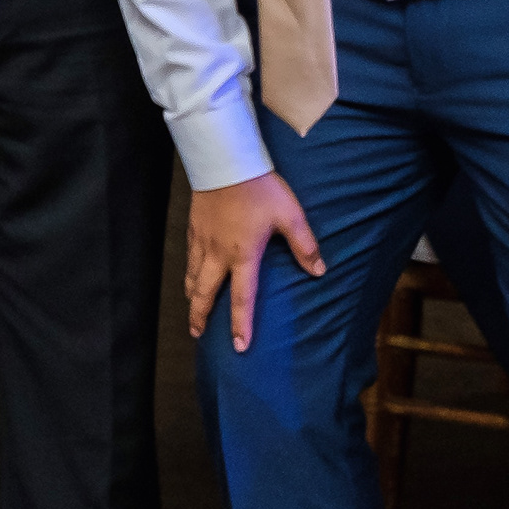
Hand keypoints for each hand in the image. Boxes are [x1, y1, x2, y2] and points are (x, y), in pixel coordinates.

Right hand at [185, 172, 324, 351]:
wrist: (225, 162)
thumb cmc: (260, 189)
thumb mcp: (290, 215)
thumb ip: (305, 245)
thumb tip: (319, 271)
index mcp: (243, 255)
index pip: (242, 298)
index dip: (241, 324)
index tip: (239, 346)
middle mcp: (218, 254)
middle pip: (205, 293)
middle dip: (200, 316)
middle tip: (197, 334)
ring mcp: (202, 241)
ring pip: (193, 277)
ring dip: (193, 297)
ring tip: (193, 310)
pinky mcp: (194, 228)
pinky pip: (189, 258)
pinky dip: (189, 273)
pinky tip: (191, 275)